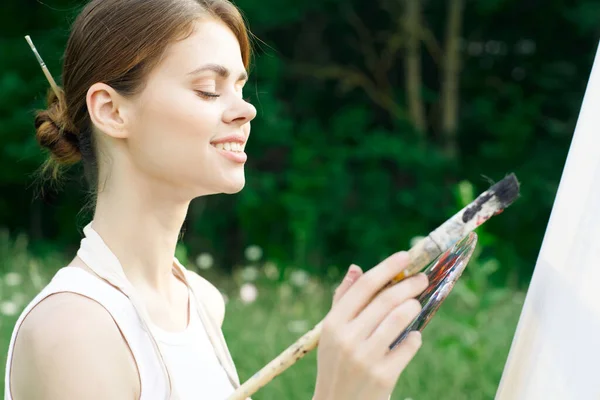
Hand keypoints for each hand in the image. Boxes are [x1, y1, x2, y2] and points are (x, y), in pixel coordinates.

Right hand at [313, 252, 427, 399]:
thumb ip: (344, 300)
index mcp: (333, 323)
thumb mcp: (332, 333)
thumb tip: (356, 268)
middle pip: (386, 300)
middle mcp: (348, 338)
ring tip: (417, 305)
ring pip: (400, 319)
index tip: (405, 257)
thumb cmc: (336, 364)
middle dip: (409, 285)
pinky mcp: (384, 376)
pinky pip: (409, 346)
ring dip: (414, 307)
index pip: (365, 286)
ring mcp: (366, 358)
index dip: (388, 268)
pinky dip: (414, 338)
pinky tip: (412, 337)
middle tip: (422, 279)